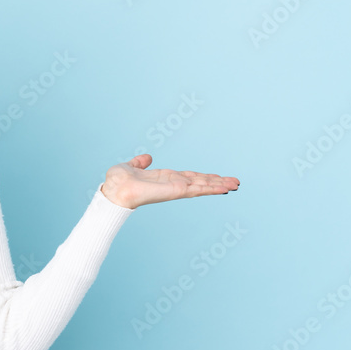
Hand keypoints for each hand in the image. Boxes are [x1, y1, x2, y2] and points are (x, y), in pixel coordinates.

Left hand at [100, 154, 238, 209]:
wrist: (114, 189)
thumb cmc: (118, 181)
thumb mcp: (130, 166)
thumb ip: (140, 163)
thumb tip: (147, 158)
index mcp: (165, 178)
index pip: (190, 177)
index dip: (204, 177)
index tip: (218, 177)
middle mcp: (173, 184)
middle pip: (201, 182)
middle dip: (217, 182)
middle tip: (236, 182)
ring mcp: (175, 189)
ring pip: (202, 186)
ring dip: (219, 185)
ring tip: (236, 185)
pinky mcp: (175, 192)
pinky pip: (196, 190)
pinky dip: (211, 189)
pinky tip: (224, 189)